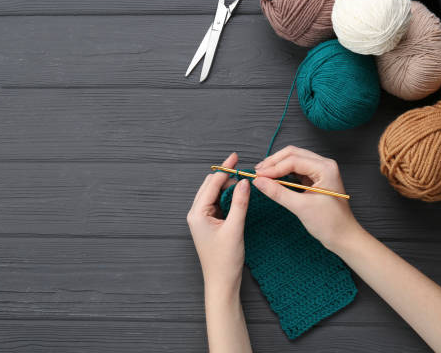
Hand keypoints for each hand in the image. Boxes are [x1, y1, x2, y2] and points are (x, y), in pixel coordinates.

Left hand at [187, 152, 249, 295]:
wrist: (222, 282)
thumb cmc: (225, 260)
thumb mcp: (235, 228)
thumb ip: (239, 203)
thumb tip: (244, 182)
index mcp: (197, 213)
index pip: (212, 184)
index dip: (225, 169)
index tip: (237, 158)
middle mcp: (196, 214)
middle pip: (210, 186)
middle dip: (225, 174)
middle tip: (240, 164)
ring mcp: (202, 219)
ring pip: (214, 194)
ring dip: (227, 185)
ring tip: (242, 178)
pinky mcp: (210, 224)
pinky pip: (218, 204)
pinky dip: (227, 196)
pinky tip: (238, 193)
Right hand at [252, 146, 361, 251]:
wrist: (344, 237)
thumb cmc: (330, 223)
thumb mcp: (301, 207)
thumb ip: (278, 192)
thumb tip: (258, 181)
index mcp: (325, 169)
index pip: (293, 160)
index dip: (273, 167)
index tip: (258, 176)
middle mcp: (323, 165)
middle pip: (292, 154)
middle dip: (273, 162)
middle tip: (257, 173)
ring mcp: (319, 171)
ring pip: (293, 159)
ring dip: (277, 165)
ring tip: (262, 174)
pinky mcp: (314, 179)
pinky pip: (296, 170)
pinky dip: (283, 172)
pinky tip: (273, 178)